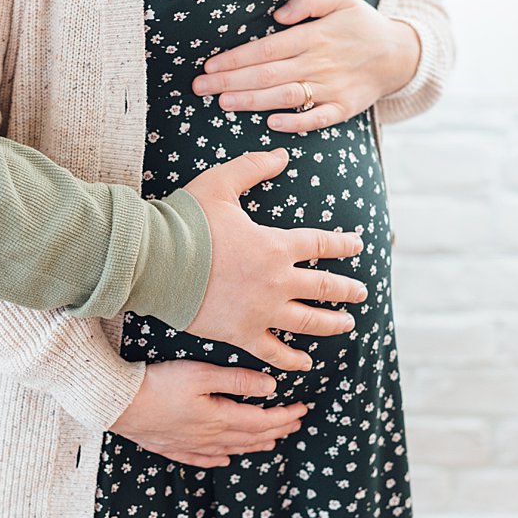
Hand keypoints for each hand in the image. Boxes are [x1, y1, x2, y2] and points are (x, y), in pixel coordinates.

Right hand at [111, 361, 306, 468]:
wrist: (117, 404)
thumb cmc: (157, 384)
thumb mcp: (200, 374)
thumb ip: (236, 380)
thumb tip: (270, 387)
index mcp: (219, 418)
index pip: (262, 420)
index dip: (285, 416)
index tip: (303, 409)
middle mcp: (208, 437)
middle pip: (250, 437)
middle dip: (277, 431)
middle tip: (296, 425)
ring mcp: (189, 445)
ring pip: (230, 450)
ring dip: (253, 446)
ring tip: (270, 444)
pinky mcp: (170, 446)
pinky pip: (200, 458)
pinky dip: (216, 460)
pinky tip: (223, 460)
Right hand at [182, 148, 365, 373]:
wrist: (156, 262)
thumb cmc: (185, 222)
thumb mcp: (220, 184)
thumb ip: (253, 167)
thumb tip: (282, 154)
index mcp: (276, 246)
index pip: (321, 245)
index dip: (342, 244)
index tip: (356, 245)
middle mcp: (277, 281)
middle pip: (324, 288)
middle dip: (346, 290)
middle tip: (361, 293)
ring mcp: (262, 311)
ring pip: (308, 322)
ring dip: (331, 324)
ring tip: (346, 324)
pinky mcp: (241, 333)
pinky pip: (274, 351)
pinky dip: (291, 359)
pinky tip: (305, 363)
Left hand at [190, 0, 421, 133]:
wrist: (399, 54)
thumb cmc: (360, 25)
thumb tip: (280, 14)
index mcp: (314, 36)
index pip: (266, 49)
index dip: (236, 58)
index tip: (209, 66)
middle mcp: (320, 62)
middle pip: (268, 74)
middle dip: (230, 81)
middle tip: (199, 88)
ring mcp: (332, 88)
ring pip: (285, 96)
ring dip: (252, 101)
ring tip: (222, 102)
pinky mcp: (343, 108)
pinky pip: (317, 119)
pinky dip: (296, 122)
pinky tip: (271, 124)